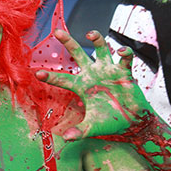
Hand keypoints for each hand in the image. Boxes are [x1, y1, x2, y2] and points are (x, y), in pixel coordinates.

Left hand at [35, 29, 150, 139]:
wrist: (132, 123)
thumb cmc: (110, 123)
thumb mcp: (92, 127)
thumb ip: (80, 132)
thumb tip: (67, 138)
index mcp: (82, 86)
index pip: (63, 79)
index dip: (50, 76)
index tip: (37, 73)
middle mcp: (93, 75)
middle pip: (78, 54)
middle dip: (68, 42)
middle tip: (57, 32)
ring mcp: (108, 71)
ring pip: (101, 49)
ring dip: (97, 40)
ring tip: (91, 34)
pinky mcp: (124, 72)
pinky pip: (125, 59)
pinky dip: (125, 52)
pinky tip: (122, 50)